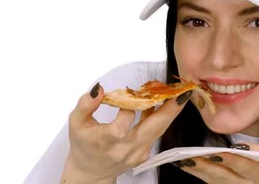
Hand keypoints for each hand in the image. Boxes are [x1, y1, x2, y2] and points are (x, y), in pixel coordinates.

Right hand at [61, 82, 192, 182]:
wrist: (91, 171)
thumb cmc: (83, 143)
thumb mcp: (76, 122)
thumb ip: (85, 104)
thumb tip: (98, 88)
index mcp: (105, 141)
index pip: (121, 126)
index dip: (127, 109)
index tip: (131, 94)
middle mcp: (124, 150)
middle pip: (151, 129)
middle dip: (169, 110)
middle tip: (181, 92)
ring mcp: (137, 153)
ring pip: (158, 130)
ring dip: (170, 111)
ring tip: (180, 93)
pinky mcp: (144, 155)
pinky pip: (155, 133)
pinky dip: (160, 117)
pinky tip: (163, 103)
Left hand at [172, 142, 258, 183]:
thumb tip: (242, 146)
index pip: (251, 170)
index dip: (233, 162)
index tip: (217, 153)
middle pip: (228, 180)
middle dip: (207, 168)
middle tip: (188, 157)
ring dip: (201, 174)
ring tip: (183, 161)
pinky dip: (206, 178)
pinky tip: (194, 168)